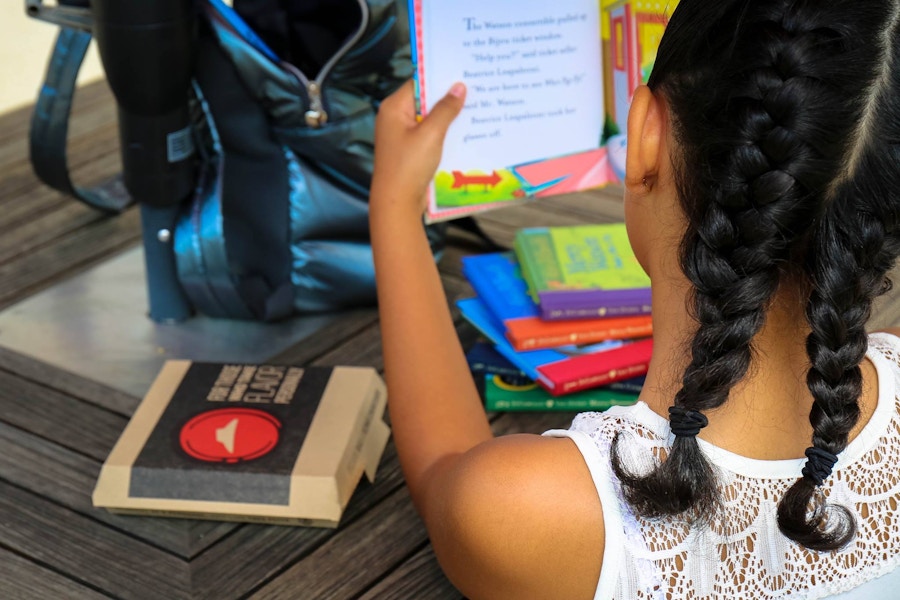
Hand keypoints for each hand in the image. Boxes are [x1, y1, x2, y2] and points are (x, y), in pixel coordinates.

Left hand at [371, 79, 465, 220]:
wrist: (397, 203)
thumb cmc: (409, 167)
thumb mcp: (431, 134)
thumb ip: (445, 109)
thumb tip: (459, 87)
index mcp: (393, 108)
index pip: (419, 82)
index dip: (440, 77)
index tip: (463, 72)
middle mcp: (395, 118)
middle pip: (425, 100)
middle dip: (448, 97)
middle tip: (475, 89)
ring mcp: (402, 135)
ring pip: (430, 119)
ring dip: (449, 117)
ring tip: (475, 108)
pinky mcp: (411, 150)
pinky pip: (430, 135)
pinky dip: (445, 133)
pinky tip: (465, 131)